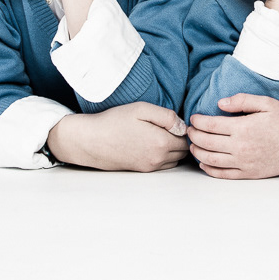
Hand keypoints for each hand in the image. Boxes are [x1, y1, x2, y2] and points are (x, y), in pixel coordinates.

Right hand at [46, 101, 187, 171]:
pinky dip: (164, 156)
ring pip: (174, 160)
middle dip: (181, 140)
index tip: (176, 120)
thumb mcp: (141, 109)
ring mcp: (150, 166)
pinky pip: (162, 165)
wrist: (92, 141)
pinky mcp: (142, 170)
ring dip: (173, 149)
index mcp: (161, 142)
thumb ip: (167, 117)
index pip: (186, 138)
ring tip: (162, 134)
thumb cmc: (115, 121)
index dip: (184, 128)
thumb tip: (183, 127)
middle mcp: (158, 158)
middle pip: (182, 151)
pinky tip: (152, 144)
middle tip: (171, 126)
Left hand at [187, 93, 278, 178]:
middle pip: (207, 143)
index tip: (194, 118)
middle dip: (193, 136)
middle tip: (189, 131)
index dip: (198, 121)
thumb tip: (220, 103)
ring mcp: (244, 162)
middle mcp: (241, 147)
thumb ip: (242, 100)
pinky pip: (224, 174)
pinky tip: (204, 164)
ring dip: (197, 153)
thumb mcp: (266, 103)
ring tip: (193, 146)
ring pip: (211, 160)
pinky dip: (210, 170)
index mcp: (243, 127)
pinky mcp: (249, 173)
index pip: (211, 125)